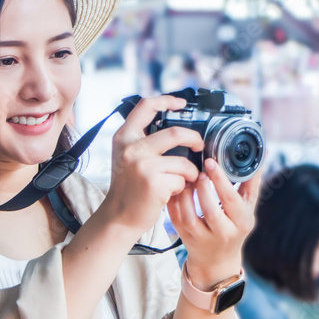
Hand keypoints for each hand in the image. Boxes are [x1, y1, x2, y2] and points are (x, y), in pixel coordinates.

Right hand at [98, 95, 204, 238]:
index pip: (145, 106)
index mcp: (124, 137)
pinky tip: (171, 193)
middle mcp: (131, 148)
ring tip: (183, 180)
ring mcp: (143, 165)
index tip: (181, 103)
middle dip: (195, 139)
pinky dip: (183, 187)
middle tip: (199, 146)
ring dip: (190, 173)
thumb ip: (143, 141)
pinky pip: (182, 179)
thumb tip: (176, 129)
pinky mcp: (154, 182)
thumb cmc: (128, 189)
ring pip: (183, 162)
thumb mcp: (128, 157)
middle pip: (176, 133)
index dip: (166, 100)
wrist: (118, 218)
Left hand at [168, 158, 262, 289]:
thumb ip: (251, 182)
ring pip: (189, 215)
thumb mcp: (247, 207)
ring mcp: (202, 238)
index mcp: (242, 222)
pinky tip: (178, 189)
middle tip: (199, 171)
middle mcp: (223, 233)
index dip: (220, 180)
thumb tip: (261, 155)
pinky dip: (174, 201)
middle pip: (210, 209)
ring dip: (186, 193)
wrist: (217, 259)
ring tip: (188, 179)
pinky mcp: (185, 237)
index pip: (231, 199)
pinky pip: (176, 218)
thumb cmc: (234, 227)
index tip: (210, 162)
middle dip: (202, 187)